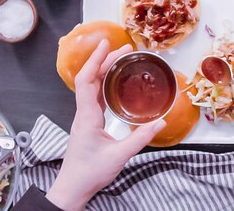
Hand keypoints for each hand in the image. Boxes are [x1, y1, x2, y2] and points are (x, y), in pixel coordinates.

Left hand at [46, 40, 165, 210]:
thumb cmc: (89, 173)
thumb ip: (140, 138)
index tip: (107, 44)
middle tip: (124, 49)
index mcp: (87, 116)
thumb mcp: (119, 156)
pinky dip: (105, 84)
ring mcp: (85, 117)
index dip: (95, 60)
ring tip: (122, 59)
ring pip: (92, 86)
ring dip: (104, 70)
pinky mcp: (89, 123)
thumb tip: (160, 122)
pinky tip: (117, 82)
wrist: (73, 188)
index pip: (87, 80)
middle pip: (90, 78)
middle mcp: (83, 113)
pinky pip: (96, 96)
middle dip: (104, 60)